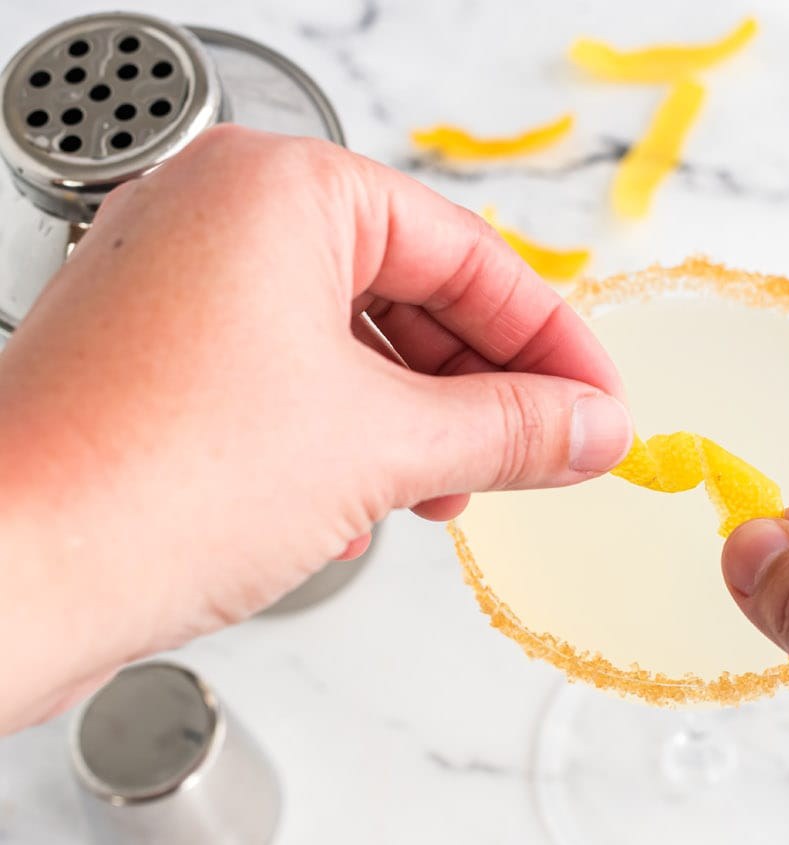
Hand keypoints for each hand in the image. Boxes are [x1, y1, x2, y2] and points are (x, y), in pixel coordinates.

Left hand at [0, 126, 631, 731]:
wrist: (4, 581)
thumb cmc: (160, 481)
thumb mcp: (384, 446)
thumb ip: (512, 427)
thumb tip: (595, 427)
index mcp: (280, 189)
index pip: (464, 251)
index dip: (549, 337)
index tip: (600, 403)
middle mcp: (220, 215)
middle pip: (409, 289)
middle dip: (483, 386)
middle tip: (547, 451)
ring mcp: (178, 284)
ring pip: (350, 339)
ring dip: (420, 421)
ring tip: (455, 492)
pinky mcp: (155, 356)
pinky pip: (288, 374)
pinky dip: (347, 433)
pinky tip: (367, 502)